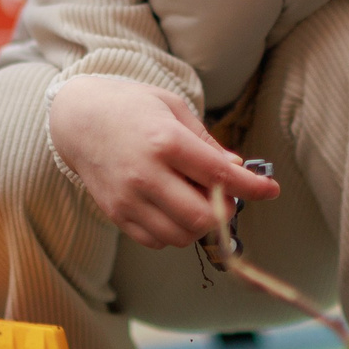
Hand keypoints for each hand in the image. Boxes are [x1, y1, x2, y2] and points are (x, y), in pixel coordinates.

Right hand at [49, 75, 278, 249]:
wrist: (77, 119)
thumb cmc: (131, 107)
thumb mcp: (174, 108)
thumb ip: (207, 142)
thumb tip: (239, 171)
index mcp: (165, 142)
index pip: (220, 175)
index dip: (253, 187)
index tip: (271, 190)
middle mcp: (145, 175)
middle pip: (202, 217)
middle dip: (224, 211)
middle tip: (225, 195)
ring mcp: (128, 199)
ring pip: (181, 236)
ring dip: (200, 225)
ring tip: (196, 200)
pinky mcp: (116, 214)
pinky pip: (156, 241)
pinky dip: (174, 231)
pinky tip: (173, 208)